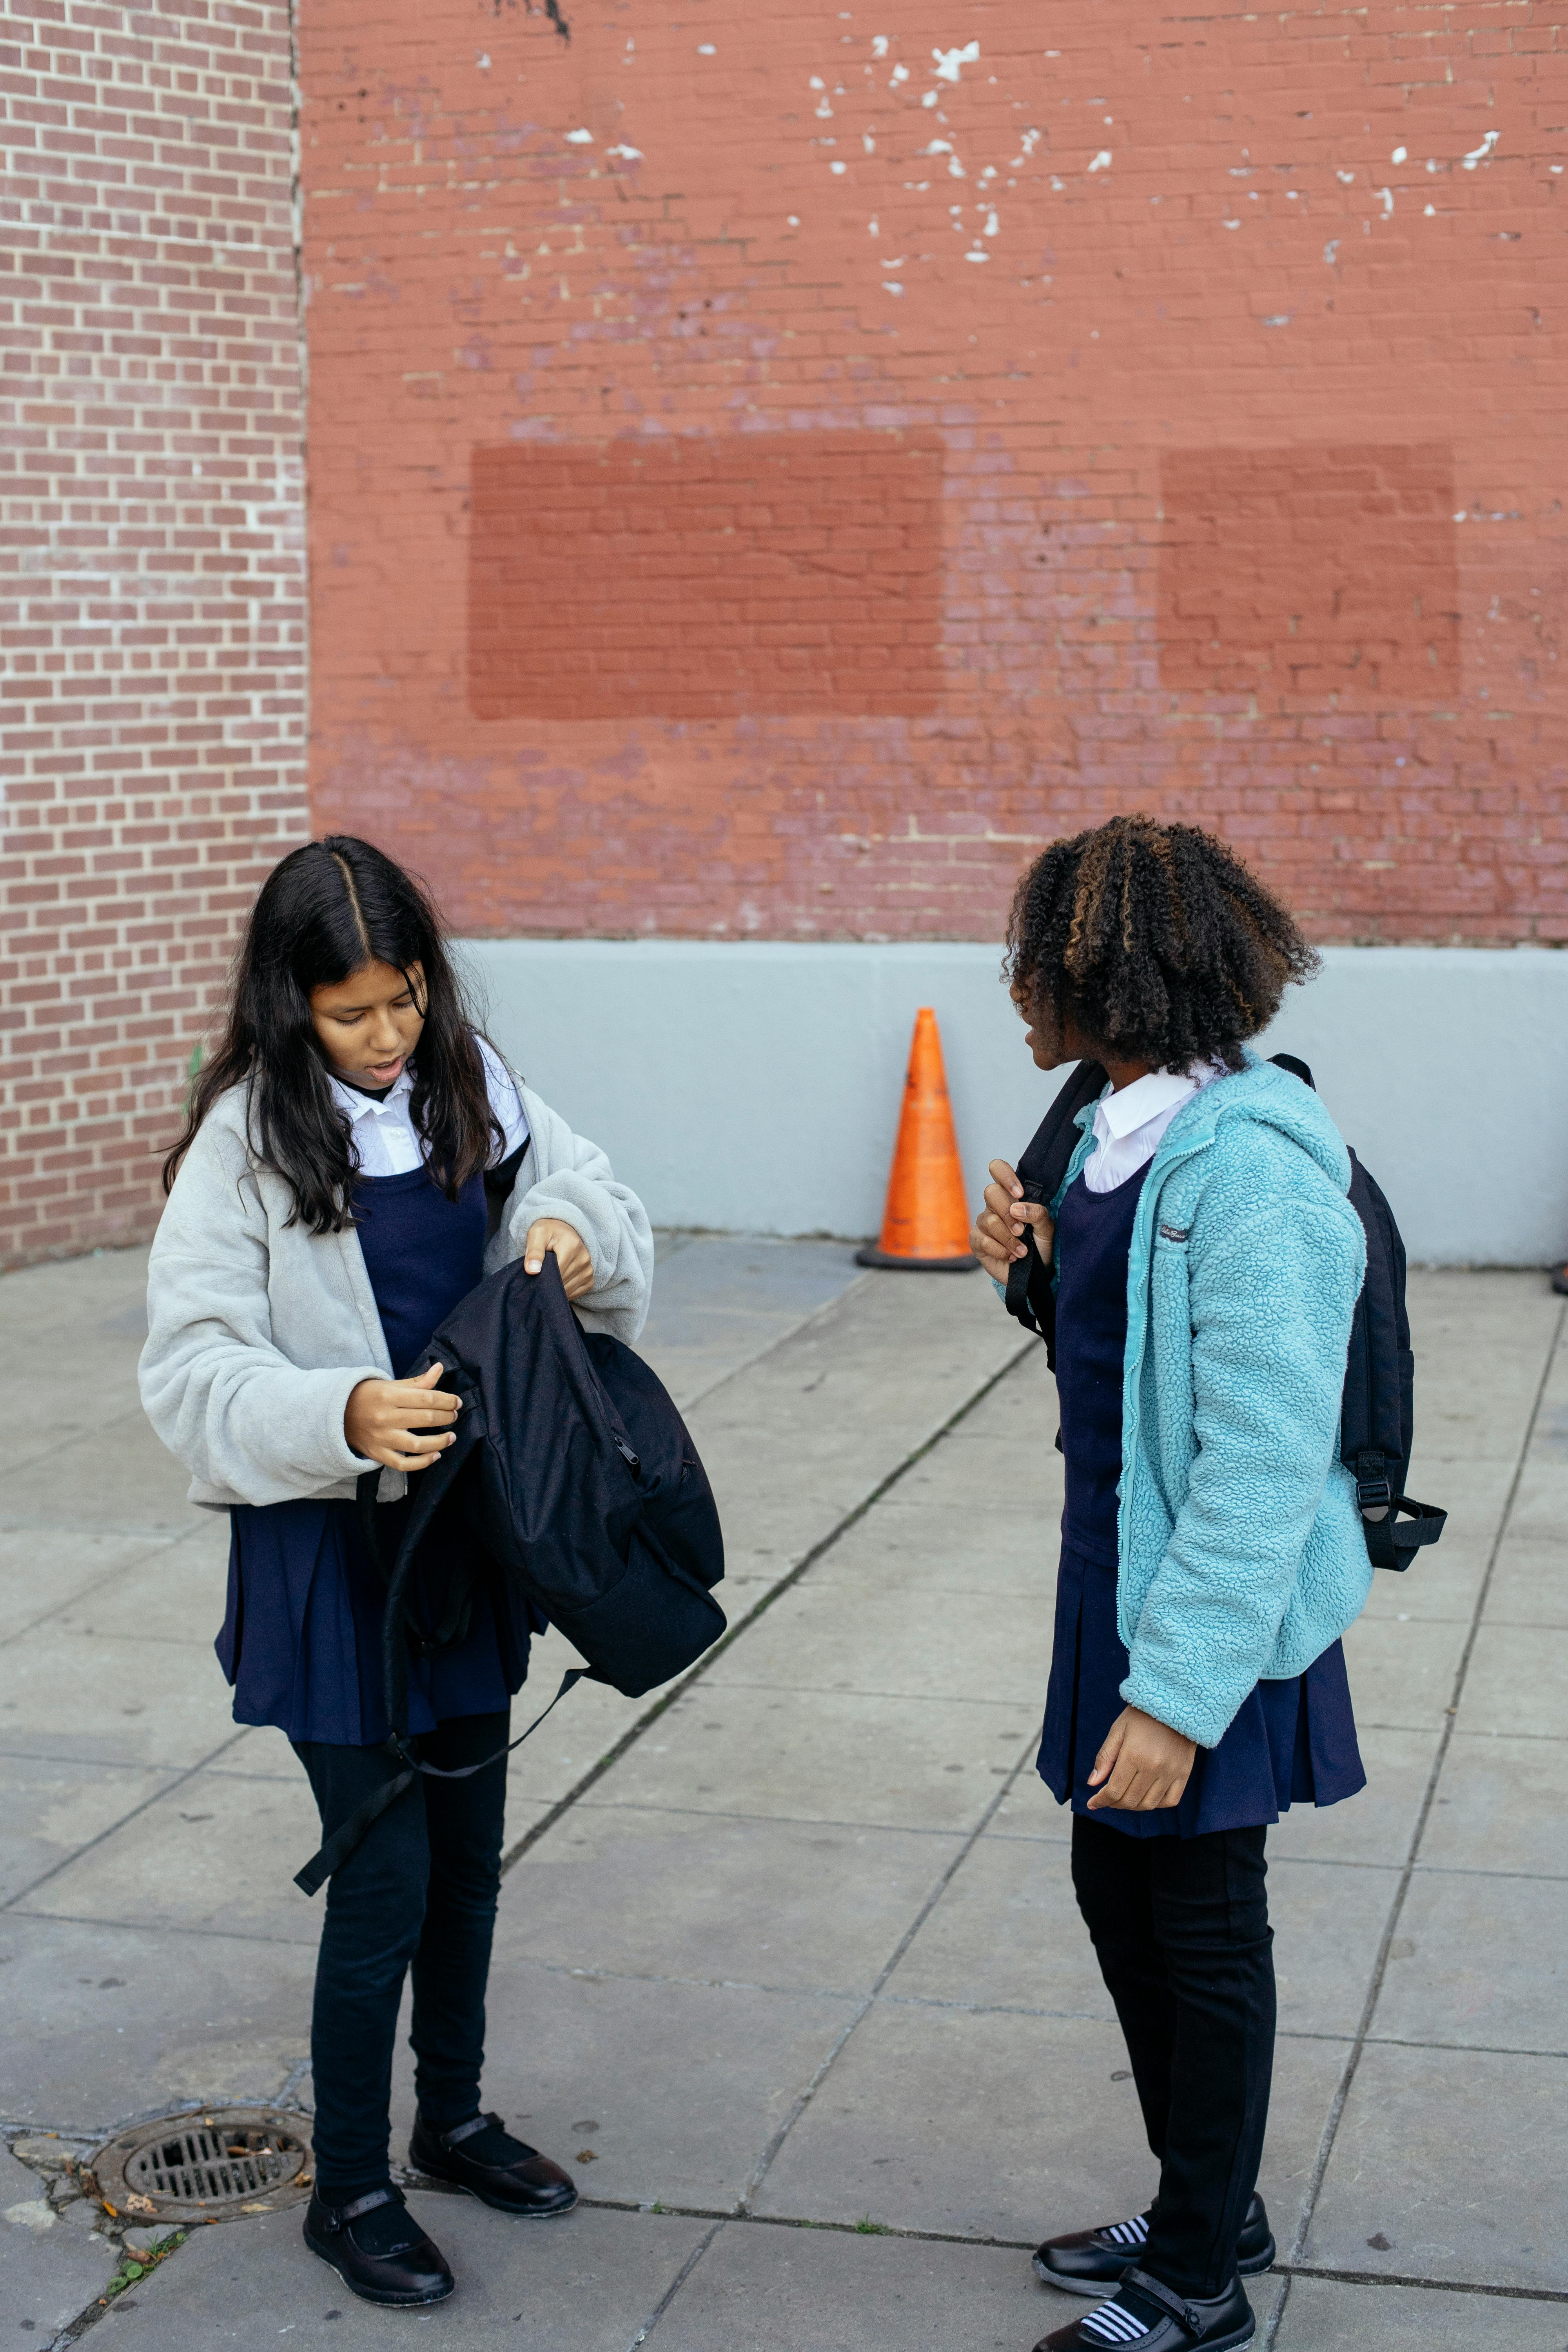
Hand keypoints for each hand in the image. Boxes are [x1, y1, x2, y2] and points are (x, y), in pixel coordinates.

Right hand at [344, 1361, 461, 1473]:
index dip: (447, 1400)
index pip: (427, 1398)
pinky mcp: (377, 1454)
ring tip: (451, 1437)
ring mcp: (381, 1438)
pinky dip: (422, 1463)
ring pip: (417, 1445)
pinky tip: (435, 1455)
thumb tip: (439, 1368)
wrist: (337, 1413)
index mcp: (388, 1396)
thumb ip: (417, 1381)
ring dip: (440, 1442)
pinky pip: (403, 1464)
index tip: (457, 1402)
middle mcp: (385, 1417)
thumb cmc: (368, 1396)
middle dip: (446, 1417)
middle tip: (454, 1415)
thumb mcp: (390, 1384)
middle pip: (425, 1419)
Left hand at [523, 1217, 593, 1301]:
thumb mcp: (536, 1235)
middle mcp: (584, 1258)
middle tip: (541, 1273)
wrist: (561, 1230)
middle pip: (562, 1281)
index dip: (543, 1276)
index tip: (535, 1271)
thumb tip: (532, 1271)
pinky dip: (566, 1291)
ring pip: (569, 1289)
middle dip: (549, 1282)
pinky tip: (559, 1282)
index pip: (557, 1271)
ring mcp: (589, 1268)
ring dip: (557, 1288)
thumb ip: (533, 1252)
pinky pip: (578, 1292)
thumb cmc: (547, 1232)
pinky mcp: (590, 1277)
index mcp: (572, 1246)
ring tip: (550, 1275)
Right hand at [970, 1158, 1054, 1283]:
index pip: (997, 1169)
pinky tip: (1012, 1257)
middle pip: (990, 1192)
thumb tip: (1017, 1208)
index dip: (1005, 1176)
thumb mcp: (1047, 1228)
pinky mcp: (977, 1242)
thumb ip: (1038, 1213)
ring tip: (1022, 1251)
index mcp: (1011, 1195)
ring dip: (1009, 1238)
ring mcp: (983, 1223)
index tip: (1019, 1194)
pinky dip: (1001, 1250)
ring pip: (989, 1220)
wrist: (1035, 1273)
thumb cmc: (1041, 1246)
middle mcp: (994, 1206)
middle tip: (1021, 1230)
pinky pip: (983, 1240)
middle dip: (1008, 1213)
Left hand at [1087, 1706, 1196, 1811]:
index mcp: (1133, 1755)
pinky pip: (1170, 1800)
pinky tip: (1146, 1796)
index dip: (1101, 1801)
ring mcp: (1171, 1772)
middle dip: (1114, 1804)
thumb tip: (1092, 1783)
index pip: (1114, 1791)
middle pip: (1130, 1801)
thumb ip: (1104, 1757)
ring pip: (1149, 1804)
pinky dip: (1156, 1804)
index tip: (1093, 1803)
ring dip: (1133, 1806)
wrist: (1176, 1703)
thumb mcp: (1118, 1730)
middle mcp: (1153, 1767)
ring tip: (1125, 1798)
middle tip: (1108, 1799)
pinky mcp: (1184, 1773)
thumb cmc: (1142, 1715)